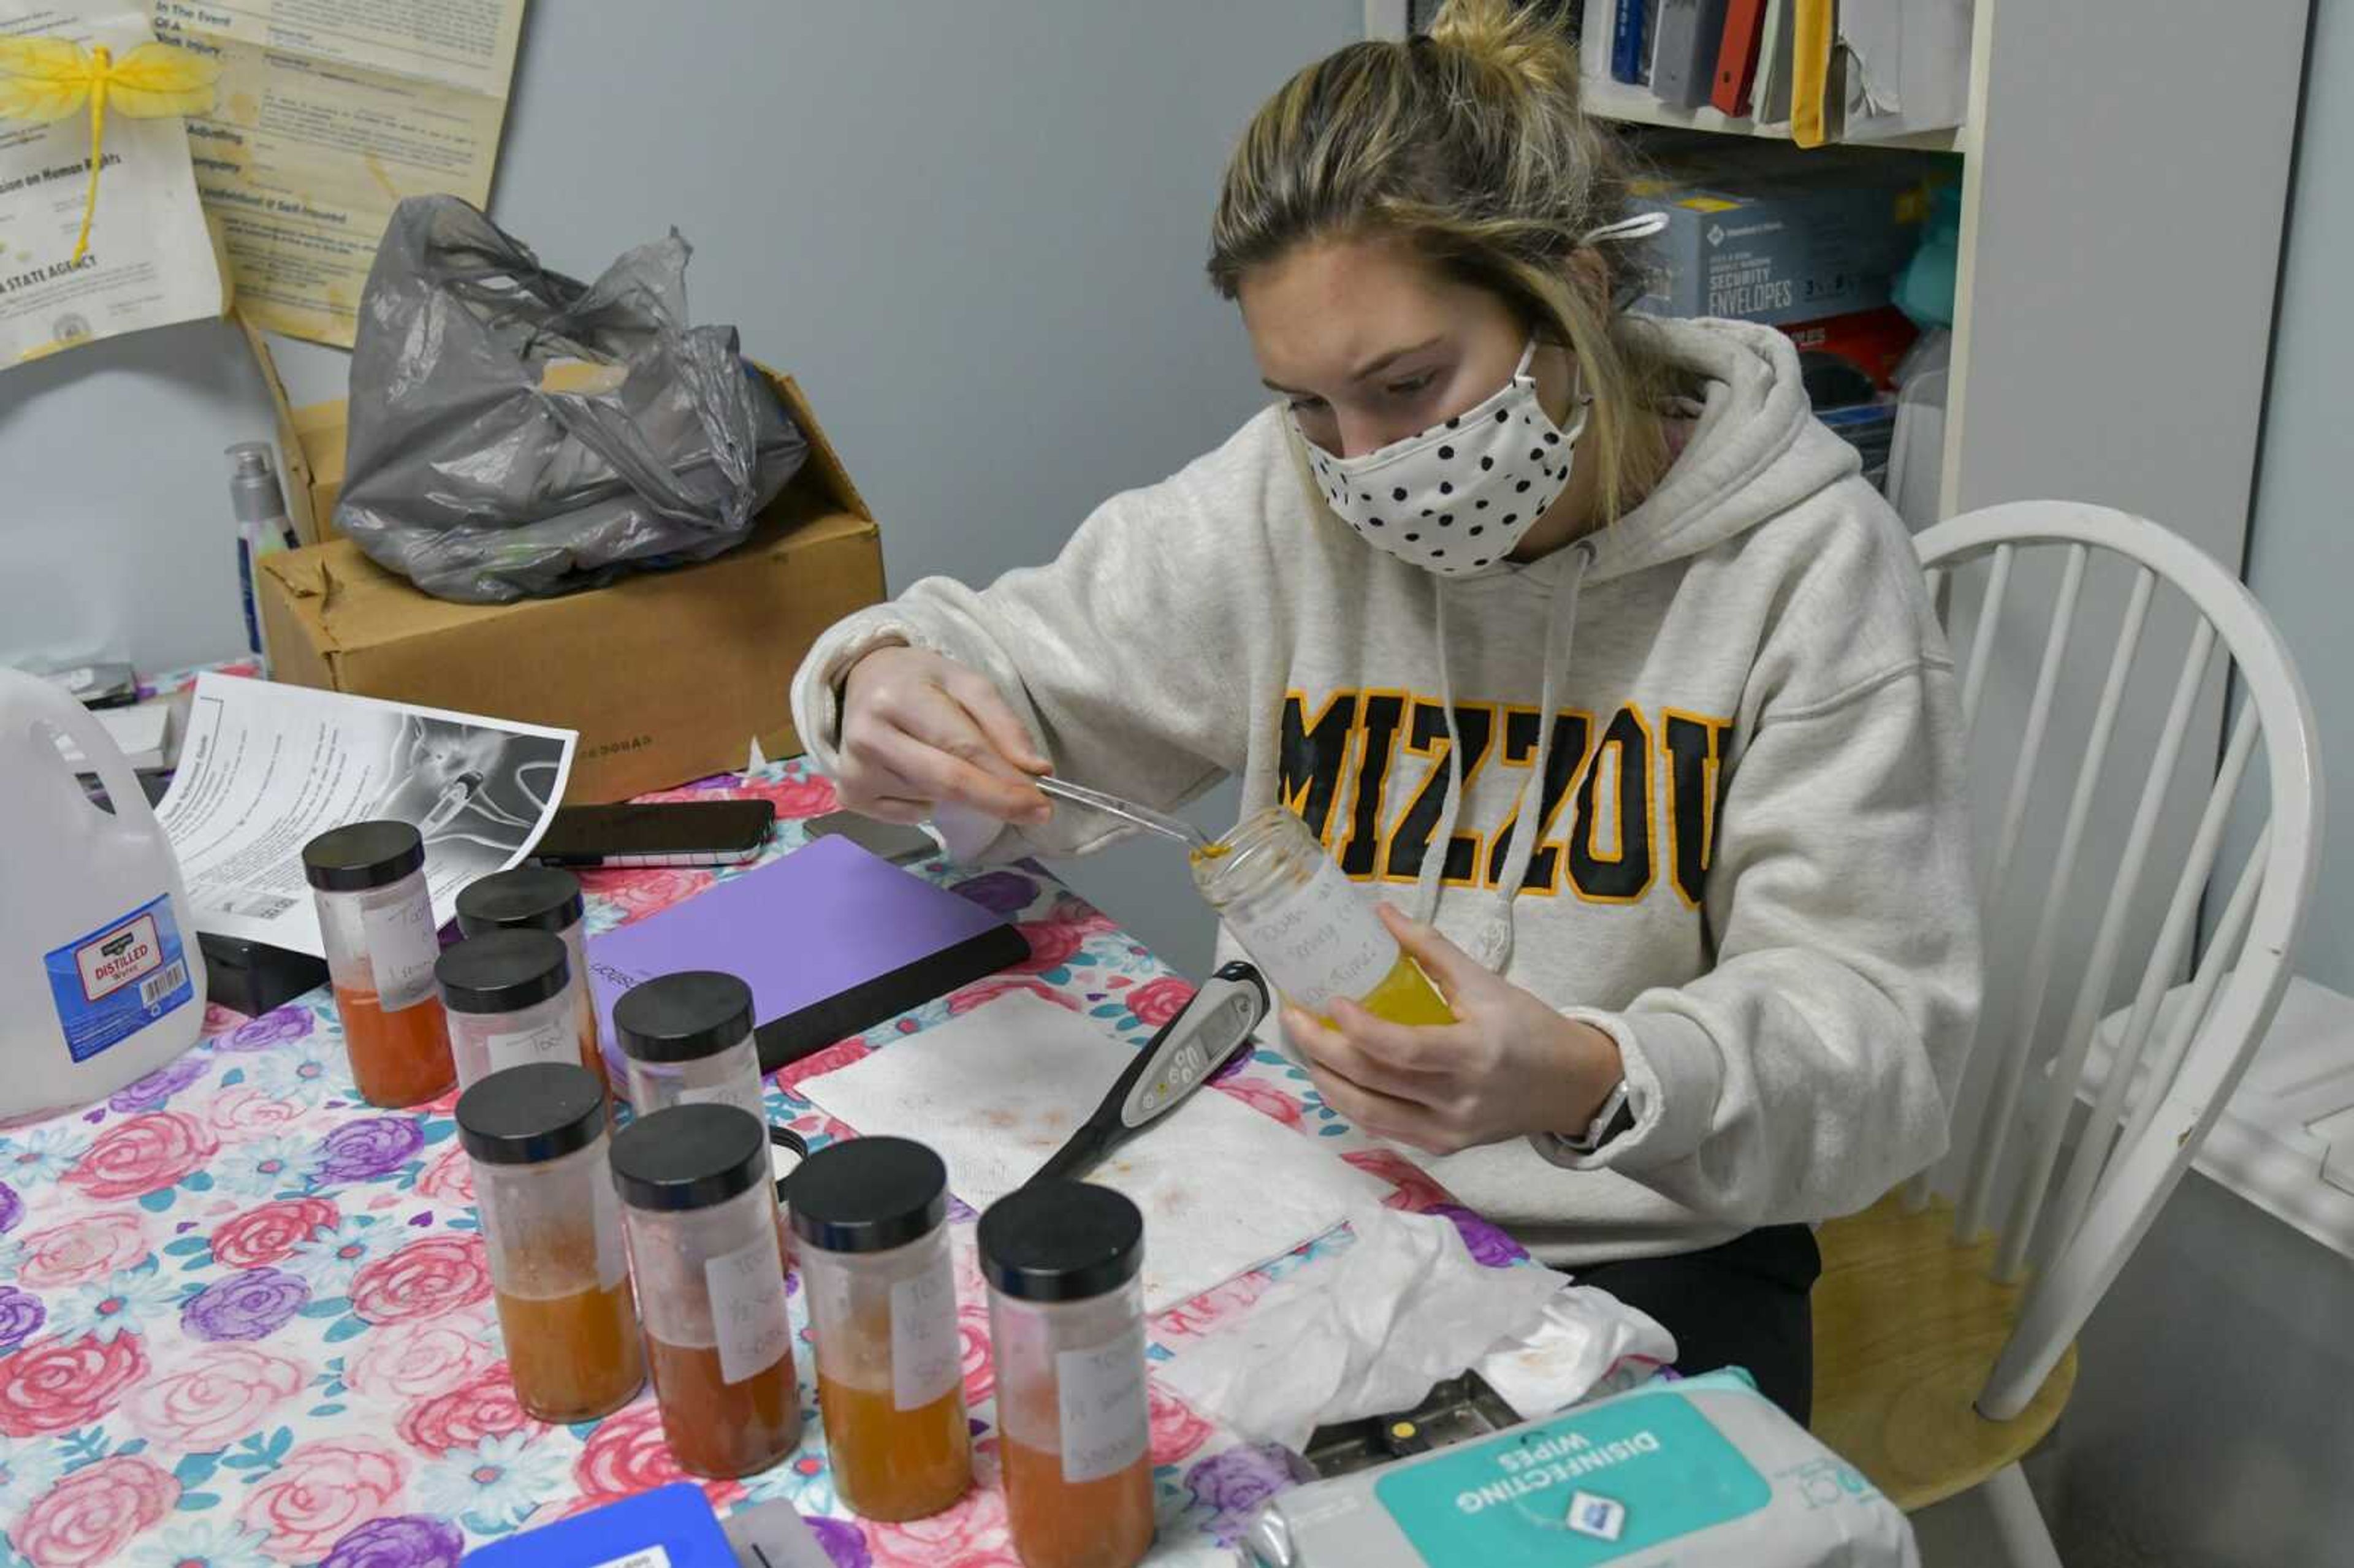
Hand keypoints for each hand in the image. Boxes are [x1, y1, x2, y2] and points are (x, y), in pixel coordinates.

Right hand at [837, 646, 1053, 826]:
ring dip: (959, 792)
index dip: (1004, 780)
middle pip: (947, 783)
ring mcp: (855, 770)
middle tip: (1037, 812)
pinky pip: (911, 815)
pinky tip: (916, 771)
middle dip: (998, 801)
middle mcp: (869, 736)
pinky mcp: (851, 795)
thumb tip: (1036, 770)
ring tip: (944, 756)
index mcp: (898, 698)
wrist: (861, 683)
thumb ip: (1003, 724)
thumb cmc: (920, 682)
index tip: (1041, 802)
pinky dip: (929, 802)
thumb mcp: (966, 683)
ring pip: (933, 798)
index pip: (961, 747)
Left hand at [1283, 905, 1623, 1156]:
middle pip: (1375, 1081)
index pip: (1404, 1050)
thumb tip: (1381, 914)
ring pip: (1369, 1113)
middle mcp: (1459, 1099)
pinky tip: (1333, 1077)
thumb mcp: (1487, 983)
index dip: (1361, 1029)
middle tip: (1293, 1017)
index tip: (1331, 1001)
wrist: (1571, 1087)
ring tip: (1304, 1047)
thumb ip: (1431, 950)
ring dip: (1327, 1080)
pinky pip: (1384, 1127)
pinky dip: (1352, 1102)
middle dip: (1324, 1049)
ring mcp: (1448, 1130)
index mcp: (1475, 1052)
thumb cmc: (1529, 1027)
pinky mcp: (1442, 1146)